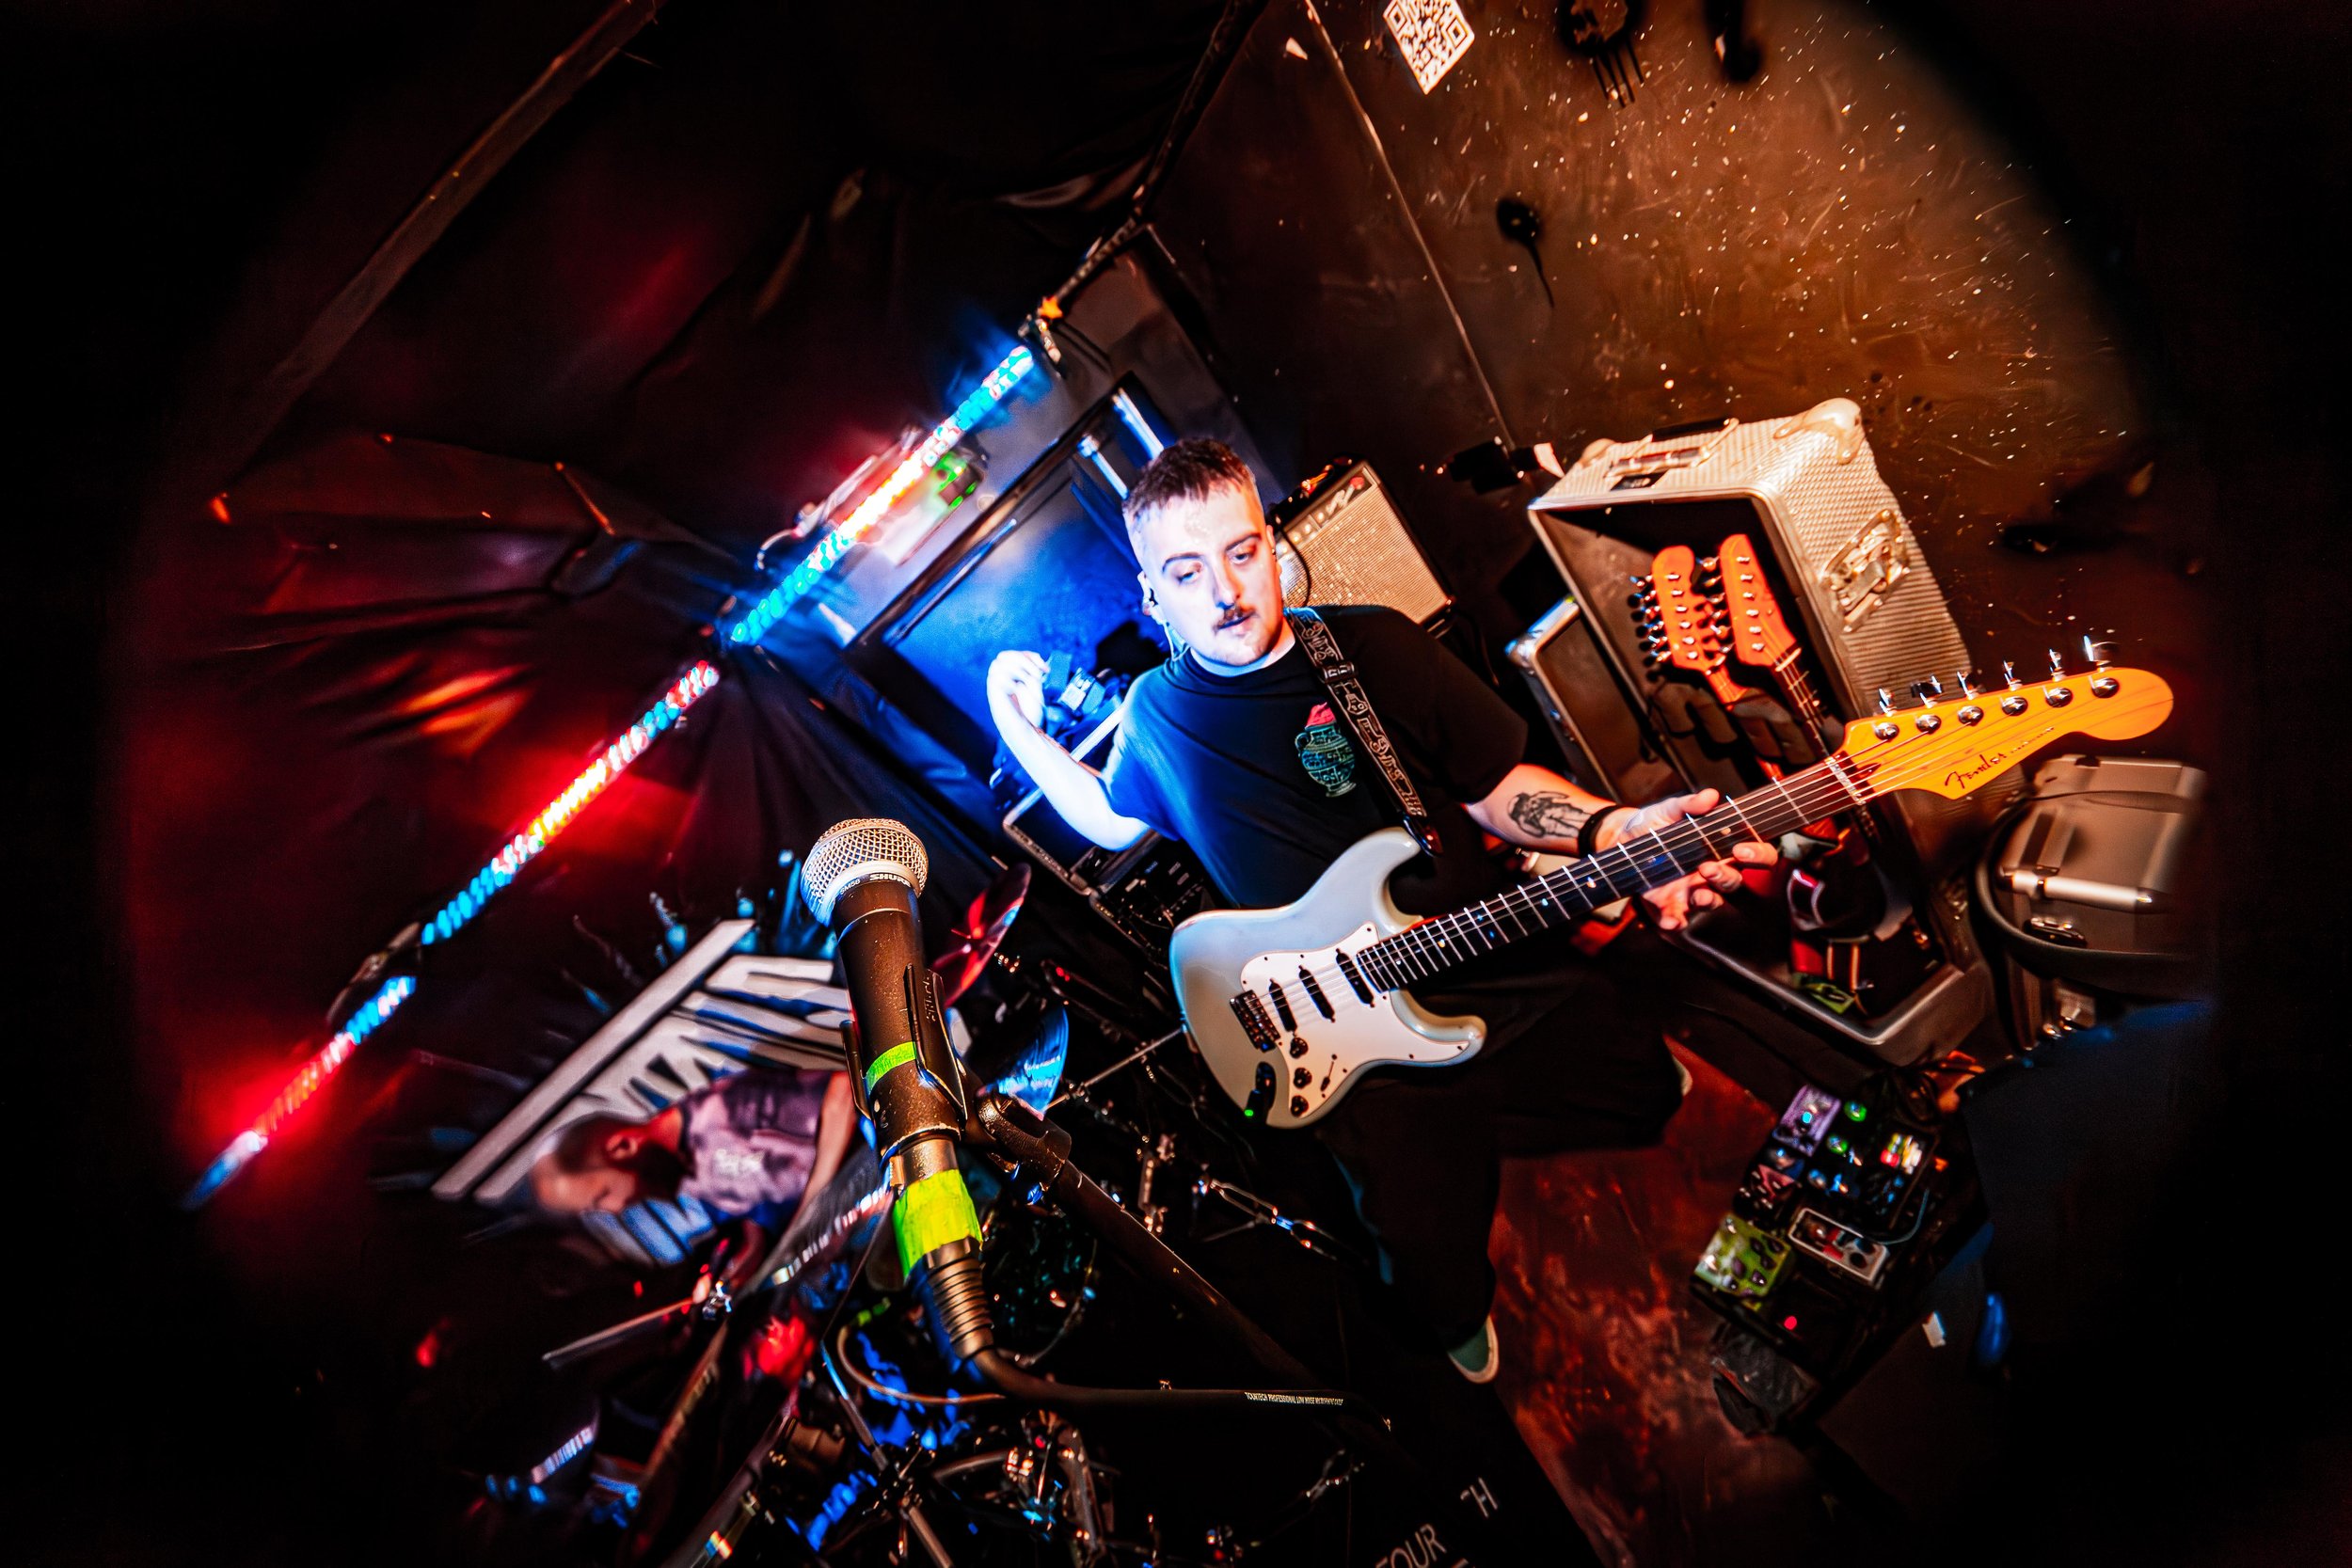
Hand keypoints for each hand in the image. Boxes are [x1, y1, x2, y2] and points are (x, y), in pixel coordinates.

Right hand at [986, 649, 1047, 730]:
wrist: (1025, 731)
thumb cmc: (1030, 713)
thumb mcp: (1036, 688)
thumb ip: (1034, 672)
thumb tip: (1037, 662)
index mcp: (1010, 676)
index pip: (1014, 655)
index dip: (1029, 656)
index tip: (1044, 668)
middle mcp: (1000, 678)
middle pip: (1004, 655)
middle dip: (1023, 660)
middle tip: (1036, 674)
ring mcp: (995, 685)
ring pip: (999, 663)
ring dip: (1018, 670)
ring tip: (1027, 684)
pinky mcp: (992, 692)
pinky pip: (997, 676)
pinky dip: (1011, 681)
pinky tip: (1017, 691)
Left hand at [1610, 789, 1778, 932]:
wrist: (1622, 837)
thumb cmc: (1656, 822)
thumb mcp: (1670, 809)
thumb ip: (1690, 804)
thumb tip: (1710, 796)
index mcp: (1721, 847)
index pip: (1755, 854)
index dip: (1757, 854)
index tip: (1742, 849)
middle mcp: (1712, 871)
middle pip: (1735, 882)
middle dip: (1726, 878)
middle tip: (1708, 867)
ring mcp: (1692, 889)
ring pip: (1713, 901)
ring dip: (1709, 901)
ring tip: (1699, 895)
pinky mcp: (1671, 902)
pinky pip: (1679, 917)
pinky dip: (1676, 921)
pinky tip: (1671, 920)